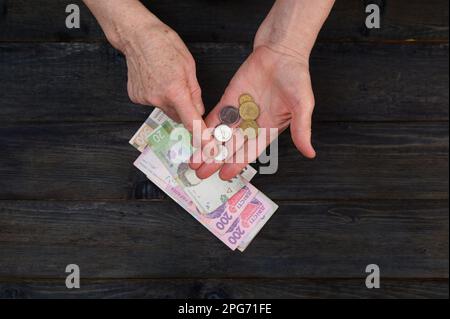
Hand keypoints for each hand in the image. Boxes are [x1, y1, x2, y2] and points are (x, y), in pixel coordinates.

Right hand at [83, 0, 205, 130]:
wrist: (136, 36)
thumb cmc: (164, 45)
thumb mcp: (189, 66)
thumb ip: (195, 93)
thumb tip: (199, 111)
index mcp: (175, 90)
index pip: (191, 121)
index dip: (201, 135)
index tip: (207, 146)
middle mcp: (159, 99)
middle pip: (179, 116)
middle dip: (184, 109)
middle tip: (183, 89)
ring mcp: (145, 99)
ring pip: (166, 110)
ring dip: (170, 102)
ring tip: (166, 79)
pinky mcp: (136, 98)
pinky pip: (153, 103)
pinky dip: (157, 96)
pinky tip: (154, 80)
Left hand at [192, 45, 315, 179]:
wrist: (281, 51)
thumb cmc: (295, 76)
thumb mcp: (302, 105)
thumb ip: (302, 130)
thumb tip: (310, 154)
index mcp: (268, 130)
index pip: (249, 152)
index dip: (236, 164)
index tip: (224, 175)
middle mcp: (252, 124)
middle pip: (230, 147)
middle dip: (216, 161)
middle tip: (201, 174)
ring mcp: (239, 112)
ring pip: (220, 135)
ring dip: (207, 148)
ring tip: (193, 161)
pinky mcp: (229, 99)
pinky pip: (215, 116)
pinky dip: (205, 127)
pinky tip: (194, 137)